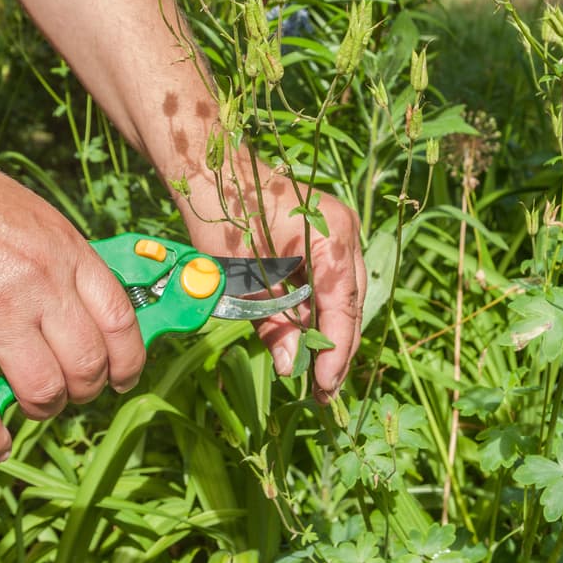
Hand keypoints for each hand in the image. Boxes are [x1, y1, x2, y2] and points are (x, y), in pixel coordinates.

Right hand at [0, 129, 142, 461]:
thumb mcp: (35, 217)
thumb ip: (65, 262)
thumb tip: (88, 305)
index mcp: (67, 253)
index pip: (121, 320)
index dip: (130, 360)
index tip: (124, 378)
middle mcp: (41, 285)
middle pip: (88, 362)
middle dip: (87, 390)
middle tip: (74, 393)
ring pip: (43, 389)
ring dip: (44, 409)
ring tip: (35, 405)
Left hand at [183, 159, 365, 401]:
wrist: (212, 170)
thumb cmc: (222, 214)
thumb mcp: (241, 276)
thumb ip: (272, 321)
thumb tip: (294, 367)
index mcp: (330, 237)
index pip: (343, 306)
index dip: (335, 351)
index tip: (324, 387)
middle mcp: (344, 233)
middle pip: (351, 304)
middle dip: (337, 349)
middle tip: (322, 392)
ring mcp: (338, 234)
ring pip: (344, 296)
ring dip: (329, 333)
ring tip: (316, 375)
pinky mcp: (326, 238)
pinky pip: (331, 284)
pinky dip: (319, 312)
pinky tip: (306, 339)